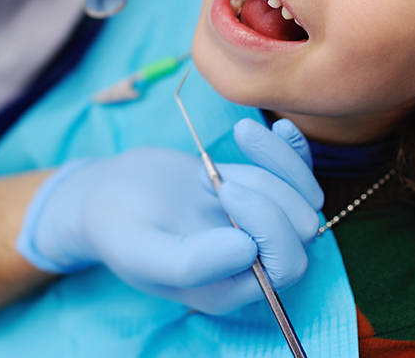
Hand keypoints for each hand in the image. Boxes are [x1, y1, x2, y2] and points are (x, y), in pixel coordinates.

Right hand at [16, 118, 323, 314]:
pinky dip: (294, 148)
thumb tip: (249, 251)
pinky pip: (299, 172)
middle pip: (302, 227)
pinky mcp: (261, 191)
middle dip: (266, 190)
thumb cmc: (118, 227)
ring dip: (275, 162)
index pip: (286, 264)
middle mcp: (255, 261)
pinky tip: (279, 126)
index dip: (268, 224)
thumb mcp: (140, 250)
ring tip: (227, 148)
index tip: (224, 188)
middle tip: (209, 175)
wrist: (109, 194)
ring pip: (305, 196)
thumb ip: (189, 263)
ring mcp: (261, 224)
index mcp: (231, 288)